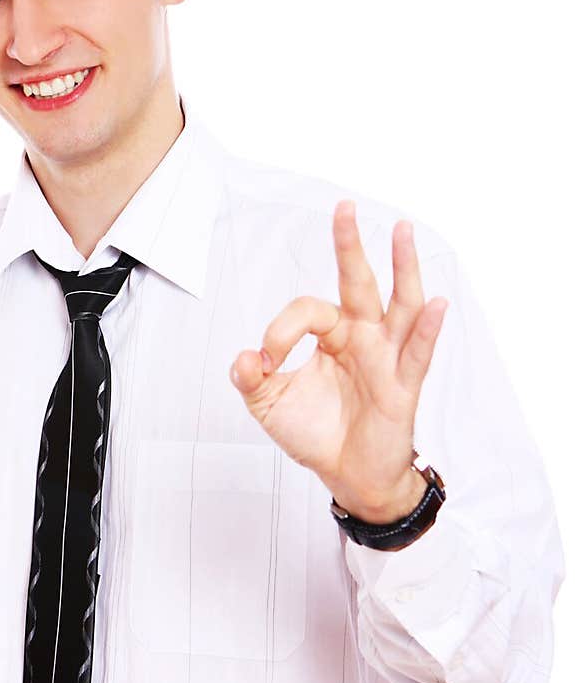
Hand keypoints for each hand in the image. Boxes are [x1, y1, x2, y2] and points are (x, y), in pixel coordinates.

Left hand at [229, 200, 448, 521]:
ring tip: (403, 231)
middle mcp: (363, 337)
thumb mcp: (269, 404)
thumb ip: (251, 377)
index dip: (281, 329)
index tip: (266, 360)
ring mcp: (386, 357)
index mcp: (332, 335)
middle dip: (350, 245)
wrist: (347, 475)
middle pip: (358, 282)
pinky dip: (427, 329)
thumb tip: (246, 356)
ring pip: (399, 303)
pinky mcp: (403, 386)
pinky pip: (418, 353)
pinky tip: (436, 304)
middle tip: (343, 206)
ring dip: (403, 267)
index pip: (308, 311)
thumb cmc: (316, 432)